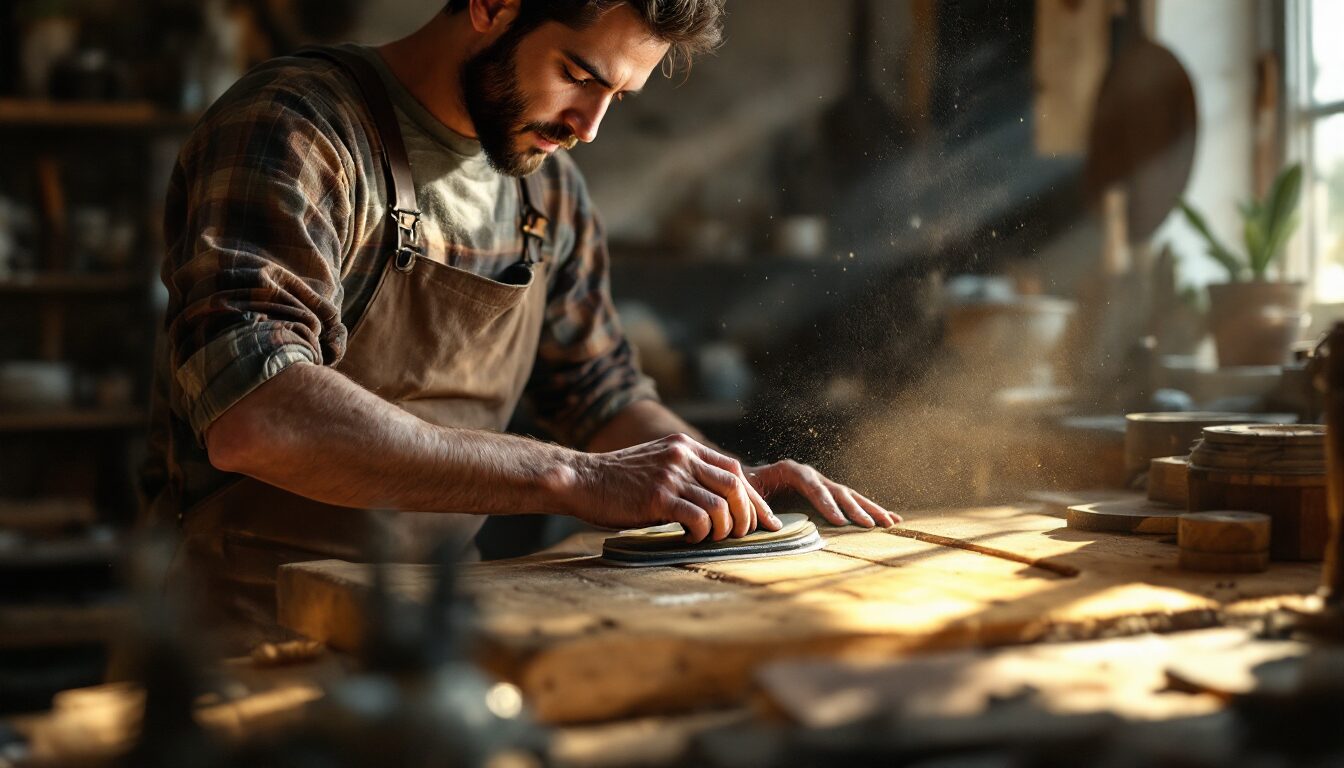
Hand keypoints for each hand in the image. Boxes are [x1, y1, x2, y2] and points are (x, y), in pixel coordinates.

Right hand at [574, 433, 781, 542]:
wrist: (582, 480)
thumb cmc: (619, 482)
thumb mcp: (658, 464)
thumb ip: (687, 473)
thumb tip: (721, 501)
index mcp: (685, 446)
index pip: (735, 470)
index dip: (755, 498)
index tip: (766, 521)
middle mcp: (682, 456)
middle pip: (736, 486)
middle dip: (747, 516)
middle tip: (742, 536)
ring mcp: (671, 475)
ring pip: (721, 505)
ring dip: (724, 529)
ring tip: (712, 538)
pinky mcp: (658, 497)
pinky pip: (699, 519)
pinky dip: (702, 534)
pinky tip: (689, 539)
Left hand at [745, 460, 900, 528]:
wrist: (746, 480)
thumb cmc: (745, 488)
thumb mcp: (747, 493)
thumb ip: (757, 505)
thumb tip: (772, 524)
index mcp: (790, 471)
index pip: (812, 485)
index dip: (826, 503)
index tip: (839, 521)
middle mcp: (811, 475)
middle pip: (837, 491)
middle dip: (855, 509)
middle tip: (870, 525)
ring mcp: (823, 484)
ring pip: (850, 496)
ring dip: (870, 510)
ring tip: (890, 523)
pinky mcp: (829, 495)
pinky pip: (853, 502)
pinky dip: (871, 510)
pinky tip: (892, 519)